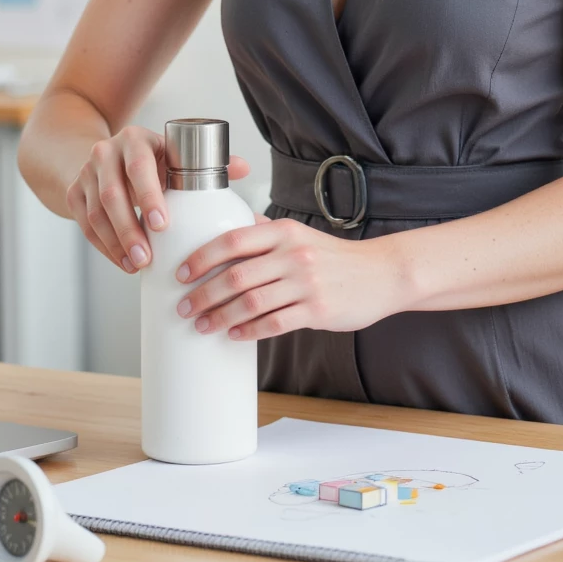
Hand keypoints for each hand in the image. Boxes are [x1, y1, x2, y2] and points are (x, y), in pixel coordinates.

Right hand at [65, 125, 250, 272]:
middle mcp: (106, 152)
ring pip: (96, 213)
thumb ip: (211, 165)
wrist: (105, 156)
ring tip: (137, 266)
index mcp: (136, 139)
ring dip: (116, 243)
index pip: (138, 167)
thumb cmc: (152, 161)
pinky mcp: (74, 193)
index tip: (163, 225)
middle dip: (130, 230)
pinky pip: (85, 225)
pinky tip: (123, 262)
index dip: (149, 196)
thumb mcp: (175, 156)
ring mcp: (86, 172)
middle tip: (148, 259)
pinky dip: (104, 247)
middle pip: (112, 194)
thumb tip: (245, 168)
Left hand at [174, 217, 402, 339]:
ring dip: (219, 316)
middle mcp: (293, 254)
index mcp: (284, 231)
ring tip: (202, 325)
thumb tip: (226, 226)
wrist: (381, 274)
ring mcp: (306, 283)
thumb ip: (265, 232)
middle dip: (203, 293)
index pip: (232, 240)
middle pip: (235, 275)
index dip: (201, 257)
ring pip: (250, 302)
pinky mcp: (317, 311)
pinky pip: (273, 323)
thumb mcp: (300, 234)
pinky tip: (233, 335)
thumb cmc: (334, 257)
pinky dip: (248, 331)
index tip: (180, 273)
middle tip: (184, 306)